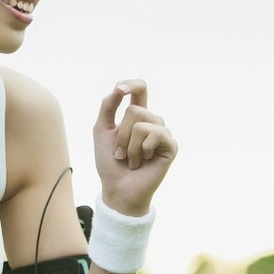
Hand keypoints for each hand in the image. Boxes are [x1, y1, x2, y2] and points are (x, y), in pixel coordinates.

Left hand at [94, 80, 176, 215]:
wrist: (117, 189)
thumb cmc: (109, 162)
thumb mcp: (101, 130)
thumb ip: (108, 106)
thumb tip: (118, 87)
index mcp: (137, 117)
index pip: (141, 90)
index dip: (132, 84)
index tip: (120, 89)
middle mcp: (152, 123)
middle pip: (136, 110)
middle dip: (121, 134)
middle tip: (120, 154)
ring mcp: (163, 134)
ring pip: (143, 123)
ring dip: (130, 145)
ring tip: (131, 160)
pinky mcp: (171, 146)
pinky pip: (155, 134)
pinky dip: (142, 149)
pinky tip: (144, 161)